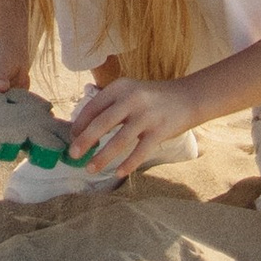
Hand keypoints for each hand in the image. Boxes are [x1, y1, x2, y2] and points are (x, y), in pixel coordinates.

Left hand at [65, 74, 194, 176]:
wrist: (188, 97)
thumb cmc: (152, 99)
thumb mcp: (130, 92)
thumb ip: (111, 106)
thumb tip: (84, 130)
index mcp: (120, 87)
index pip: (93, 107)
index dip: (80, 124)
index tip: (72, 138)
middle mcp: (132, 99)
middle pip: (102, 123)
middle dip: (85, 141)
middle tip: (74, 155)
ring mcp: (147, 115)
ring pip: (119, 140)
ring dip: (103, 157)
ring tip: (91, 169)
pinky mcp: (160, 130)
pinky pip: (140, 151)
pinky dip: (128, 164)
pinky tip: (119, 173)